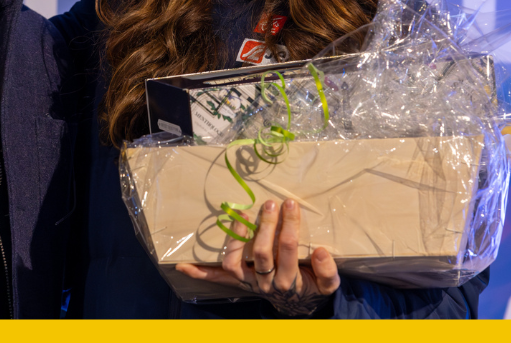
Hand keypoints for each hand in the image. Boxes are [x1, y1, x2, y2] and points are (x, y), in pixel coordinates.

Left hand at [175, 198, 339, 310]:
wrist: (298, 306)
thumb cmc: (312, 287)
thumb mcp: (329, 284)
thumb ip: (327, 270)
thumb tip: (319, 250)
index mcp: (289, 280)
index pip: (288, 248)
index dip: (288, 225)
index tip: (291, 203)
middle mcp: (265, 283)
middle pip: (261, 252)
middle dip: (266, 225)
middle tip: (271, 203)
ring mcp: (248, 282)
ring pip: (234, 263)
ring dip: (236, 239)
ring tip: (243, 216)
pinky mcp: (238, 282)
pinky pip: (216, 280)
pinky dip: (199, 273)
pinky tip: (182, 265)